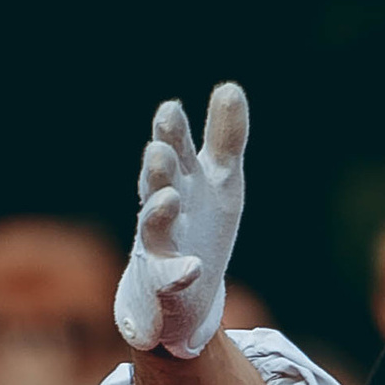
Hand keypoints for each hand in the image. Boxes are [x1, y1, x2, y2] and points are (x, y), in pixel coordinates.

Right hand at [114, 83, 248, 358]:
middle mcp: (162, 209)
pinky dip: (179, 273)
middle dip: (158, 168)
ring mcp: (159, 248)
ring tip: (169, 198)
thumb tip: (230, 87)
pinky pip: (169, 279)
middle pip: (157, 183)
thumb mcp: (219, 181)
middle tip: (160, 151)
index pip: (175, 150)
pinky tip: (192, 268)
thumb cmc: (197, 226)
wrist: (172, 296)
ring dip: (159, 212)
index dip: (173, 133)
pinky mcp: (165, 285)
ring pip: (154, 228)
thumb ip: (225, 138)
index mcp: (179, 179)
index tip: (171, 110)